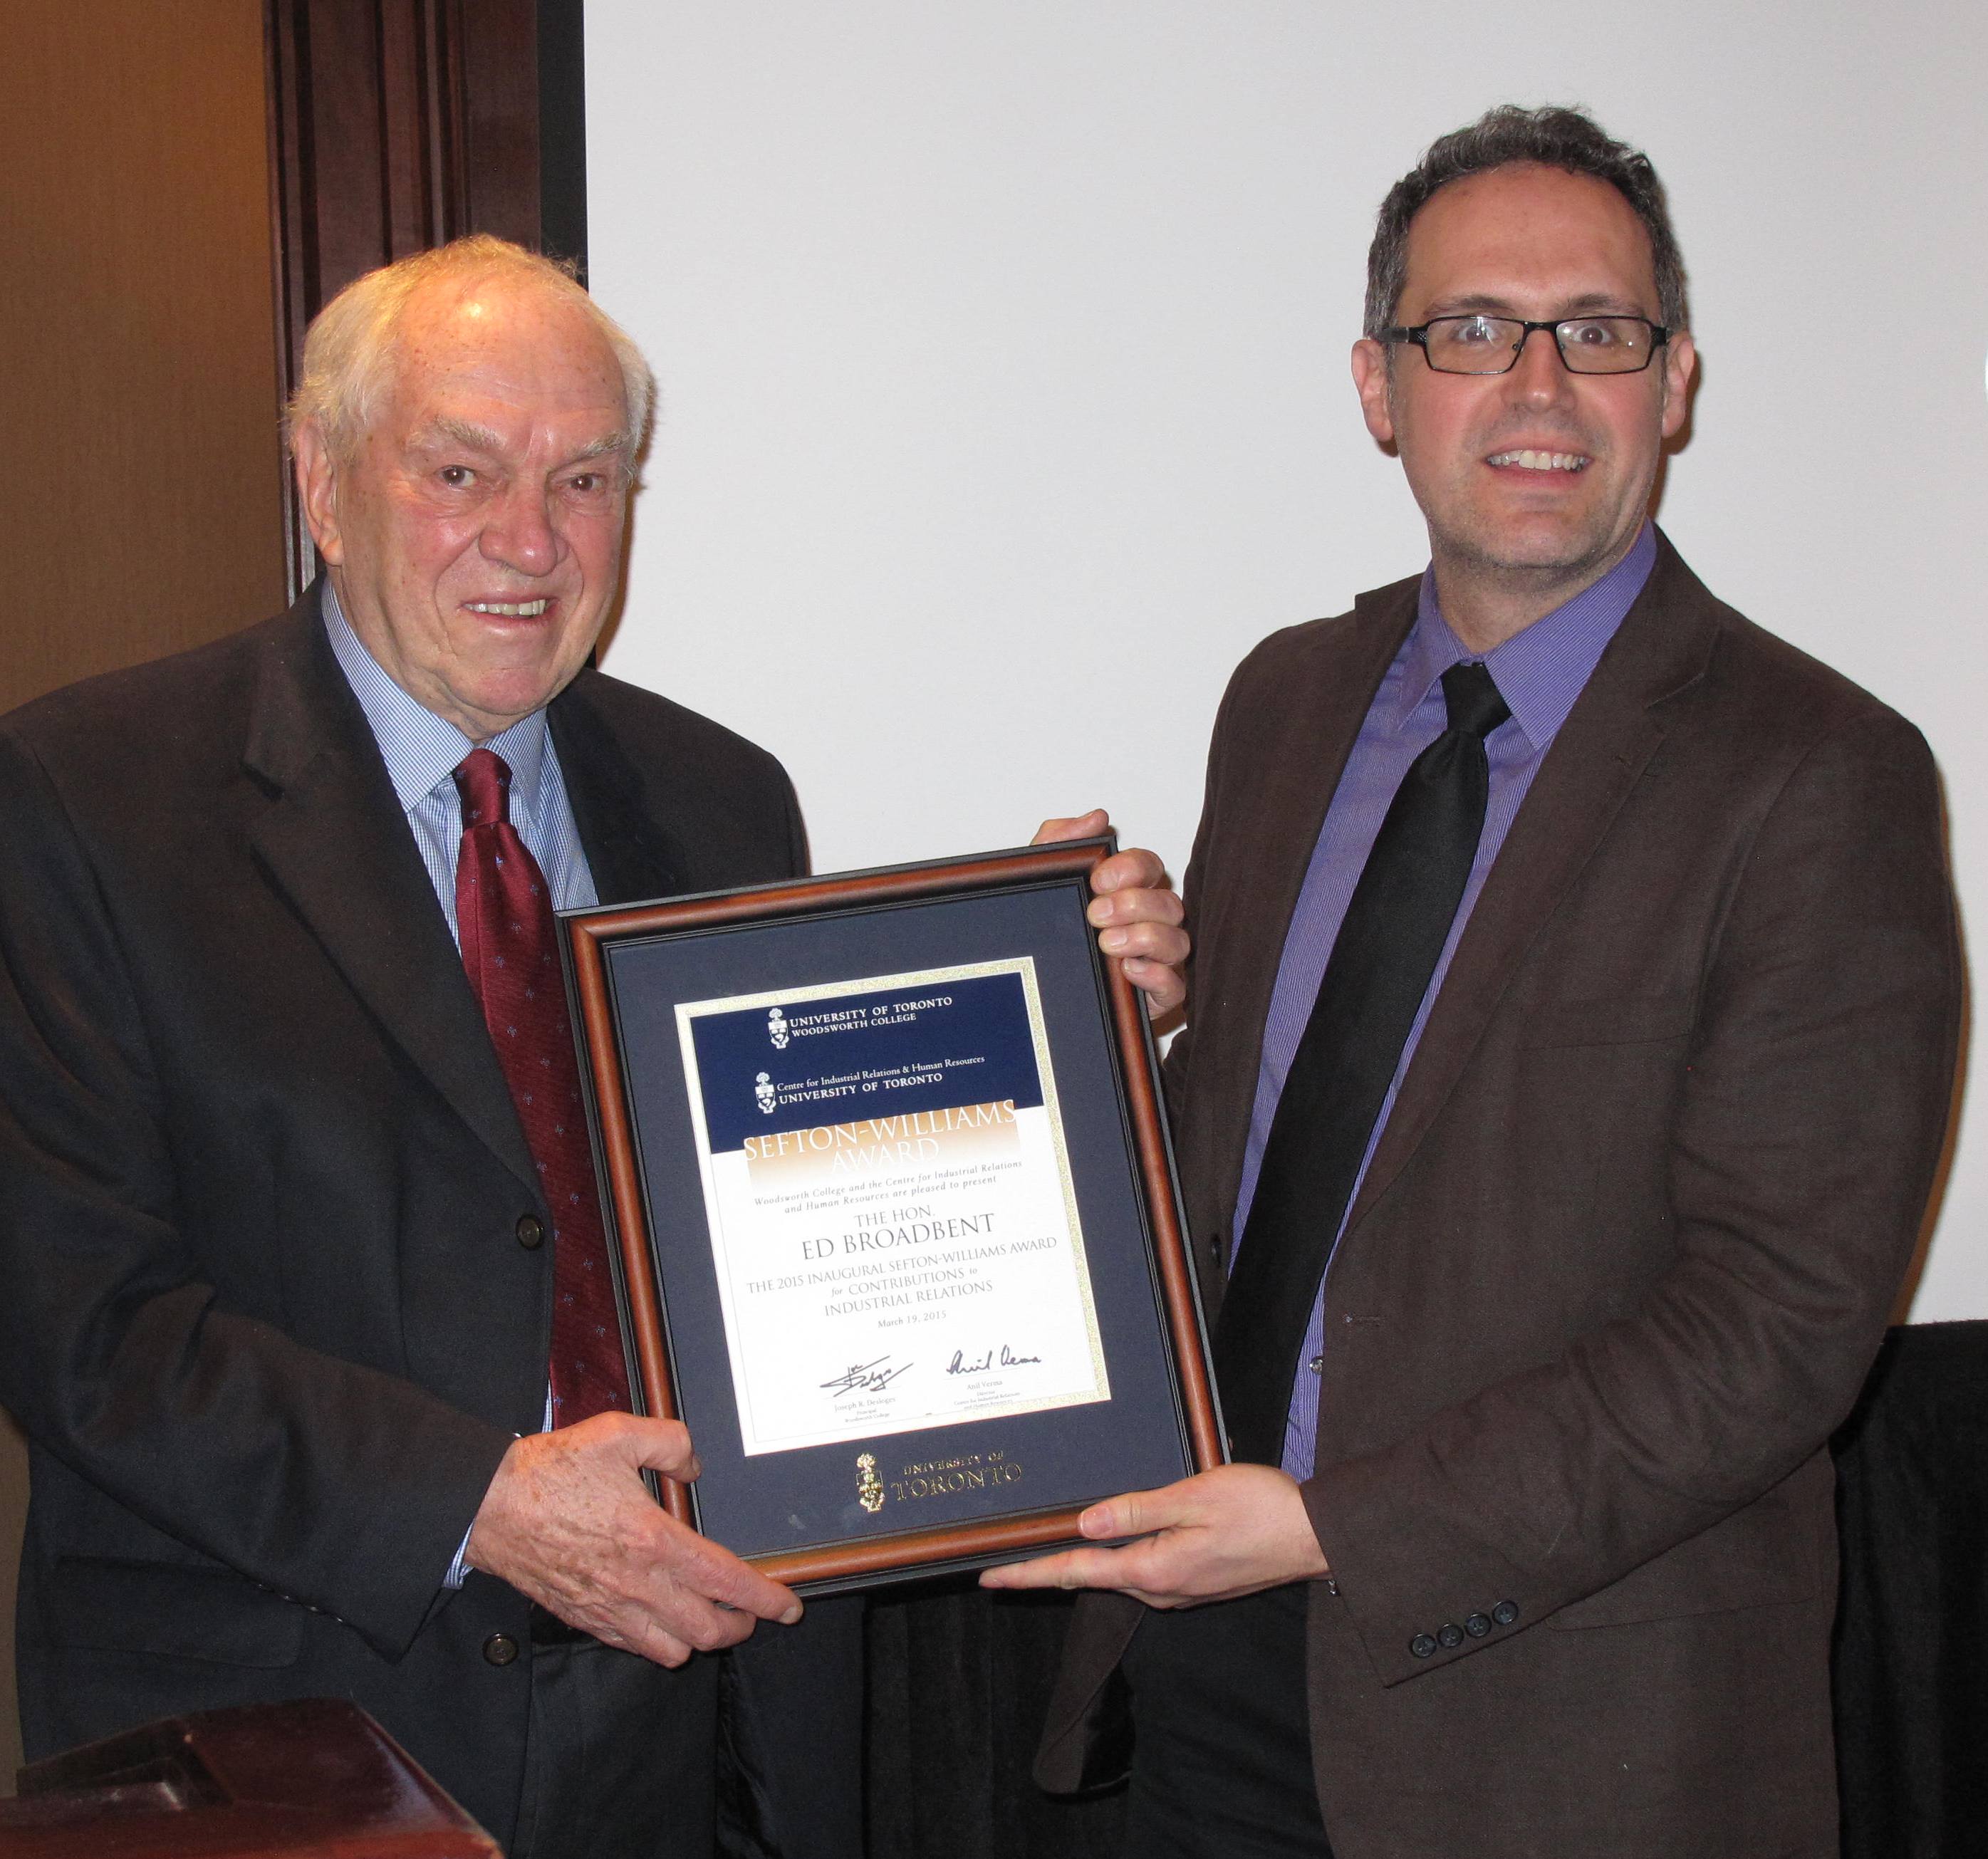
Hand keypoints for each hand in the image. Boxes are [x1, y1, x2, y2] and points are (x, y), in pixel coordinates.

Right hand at [466, 1413, 800, 1665]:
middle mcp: (636, 1585)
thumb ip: (671, 1442)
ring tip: (710, 1618)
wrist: (488, 1506)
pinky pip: (633, 1647)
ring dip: (700, 1638)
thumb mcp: (619, 1433)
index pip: (727, 1582)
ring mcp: (609, 1608)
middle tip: (752, 1611)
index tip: (788, 1606)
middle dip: (741, 1625)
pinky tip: (662, 1621)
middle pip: (709, 1630)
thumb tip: (694, 1466)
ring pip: (673, 1649)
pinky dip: (659, 1642)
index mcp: (653, 1541)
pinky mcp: (584, 1618)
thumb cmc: (551, 1470)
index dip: (766, 1599)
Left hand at [977, 1463, 1326, 1607]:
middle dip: (1049, 1570)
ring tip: (1047, 1550)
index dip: (1031, 1573)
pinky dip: (1118, 1561)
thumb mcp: (1193, 1497)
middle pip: (1093, 1578)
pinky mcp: (1198, 1582)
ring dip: (1084, 1565)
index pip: (1077, 1572)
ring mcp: (1182, 1589)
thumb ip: (1137, 1511)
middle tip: (1006, 1564)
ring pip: (1120, 1576)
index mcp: (1155, 1569)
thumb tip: (1085, 1526)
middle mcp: (1163, 1589)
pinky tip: (1112, 1543)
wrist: (1316, 1536)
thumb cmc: (1260, 1509)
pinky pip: (1145, 1572)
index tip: (991, 1578)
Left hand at [1032, 809, 1187, 1016]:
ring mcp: (1156, 961)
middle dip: (1135, 905)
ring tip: (1107, 944)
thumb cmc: (1049, 933)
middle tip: (1096, 915)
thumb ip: (1061, 842)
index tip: (1098, 880)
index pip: (1148, 867)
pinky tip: (1127, 971)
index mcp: (1128, 892)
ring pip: (1178, 942)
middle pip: (1170, 903)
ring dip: (1145, 939)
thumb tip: (1097, 819)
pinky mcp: (1154, 997)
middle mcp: (1149, 923)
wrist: (1029, 989)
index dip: (1131, 869)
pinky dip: (1156, 977)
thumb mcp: (1043, 883)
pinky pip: (1175, 986)